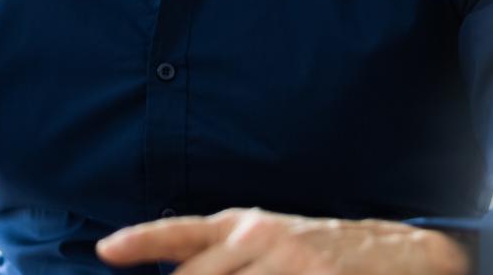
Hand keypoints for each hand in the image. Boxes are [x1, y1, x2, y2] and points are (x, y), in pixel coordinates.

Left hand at [96, 207, 470, 274]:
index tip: (104, 250)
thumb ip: (214, 253)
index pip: (177, 232)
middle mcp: (258, 238)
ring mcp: (289, 263)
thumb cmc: (308, 246)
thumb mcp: (259, 237)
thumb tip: (168, 269)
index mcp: (238, 224)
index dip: (139, 241)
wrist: (388, 251)